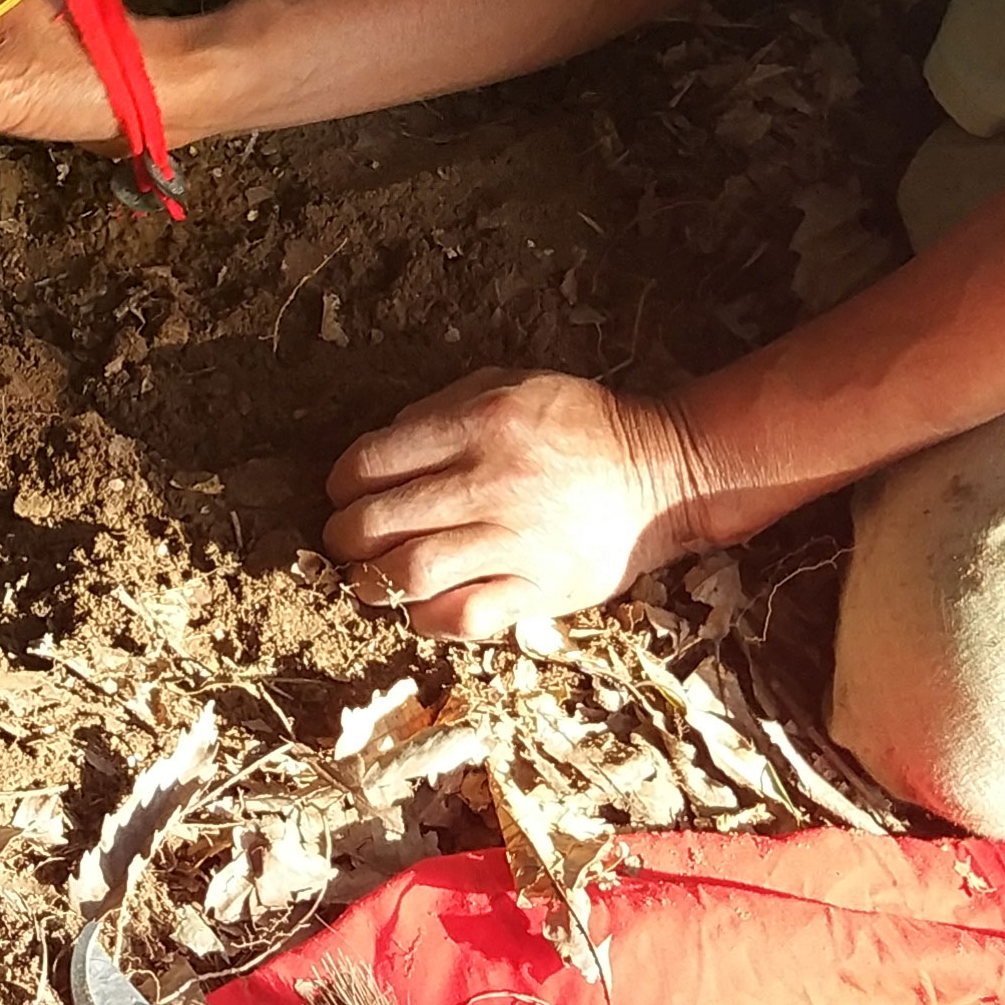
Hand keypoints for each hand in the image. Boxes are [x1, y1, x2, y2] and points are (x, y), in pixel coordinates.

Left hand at [322, 370, 715, 642]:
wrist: (663, 472)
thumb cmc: (580, 426)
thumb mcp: (511, 385)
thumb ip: (442, 409)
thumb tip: (381, 449)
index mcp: (477, 424)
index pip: (369, 462)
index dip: (341, 484)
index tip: (344, 495)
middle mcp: (489, 482)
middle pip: (377, 522)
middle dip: (344, 538)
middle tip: (348, 543)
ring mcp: (515, 540)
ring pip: (410, 573)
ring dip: (374, 582)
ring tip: (373, 579)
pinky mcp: (540, 588)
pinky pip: (464, 616)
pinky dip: (429, 618)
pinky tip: (424, 607)